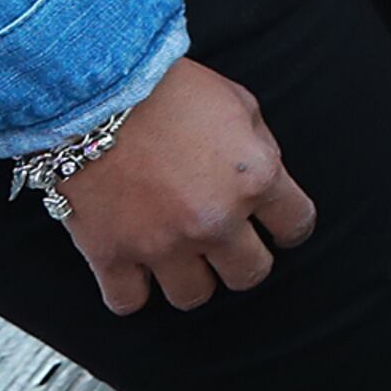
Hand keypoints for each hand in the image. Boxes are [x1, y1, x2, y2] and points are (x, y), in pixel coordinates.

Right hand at [50, 58, 315, 313]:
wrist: (93, 88)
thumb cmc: (167, 89)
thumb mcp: (239, 104)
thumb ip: (261, 149)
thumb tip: (267, 183)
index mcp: (255, 179)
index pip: (297, 226)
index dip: (287, 225)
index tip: (274, 224)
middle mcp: (215, 220)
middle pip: (250, 274)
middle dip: (241, 257)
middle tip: (224, 239)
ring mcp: (163, 243)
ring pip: (194, 297)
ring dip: (189, 276)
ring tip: (177, 252)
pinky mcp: (112, 255)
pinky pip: (130, 302)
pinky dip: (132, 290)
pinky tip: (134, 267)